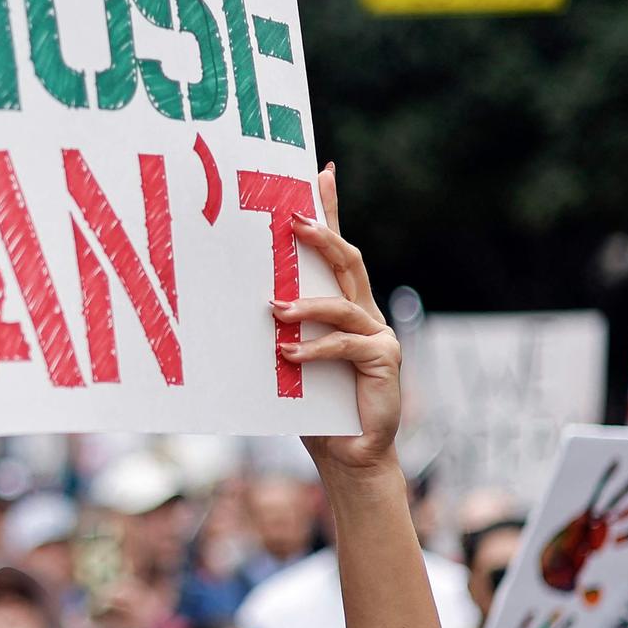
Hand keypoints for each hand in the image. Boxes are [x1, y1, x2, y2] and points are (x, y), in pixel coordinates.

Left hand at [274, 167, 397, 474]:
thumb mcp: (289, 361)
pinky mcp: (384, 360)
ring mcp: (378, 335)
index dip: (331, 210)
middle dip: (322, 234)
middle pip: (347, 261)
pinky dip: (315, 348)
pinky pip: (347, 344)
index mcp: (343, 308)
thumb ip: (280, 330)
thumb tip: (243, 300)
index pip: (337, 250)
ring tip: (275, 309)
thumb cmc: (313, 407)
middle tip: (292, 220)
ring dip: (306, 304)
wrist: (348, 455)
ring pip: (343, 302)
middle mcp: (364, 314)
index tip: (320, 172)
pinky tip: (289, 355)